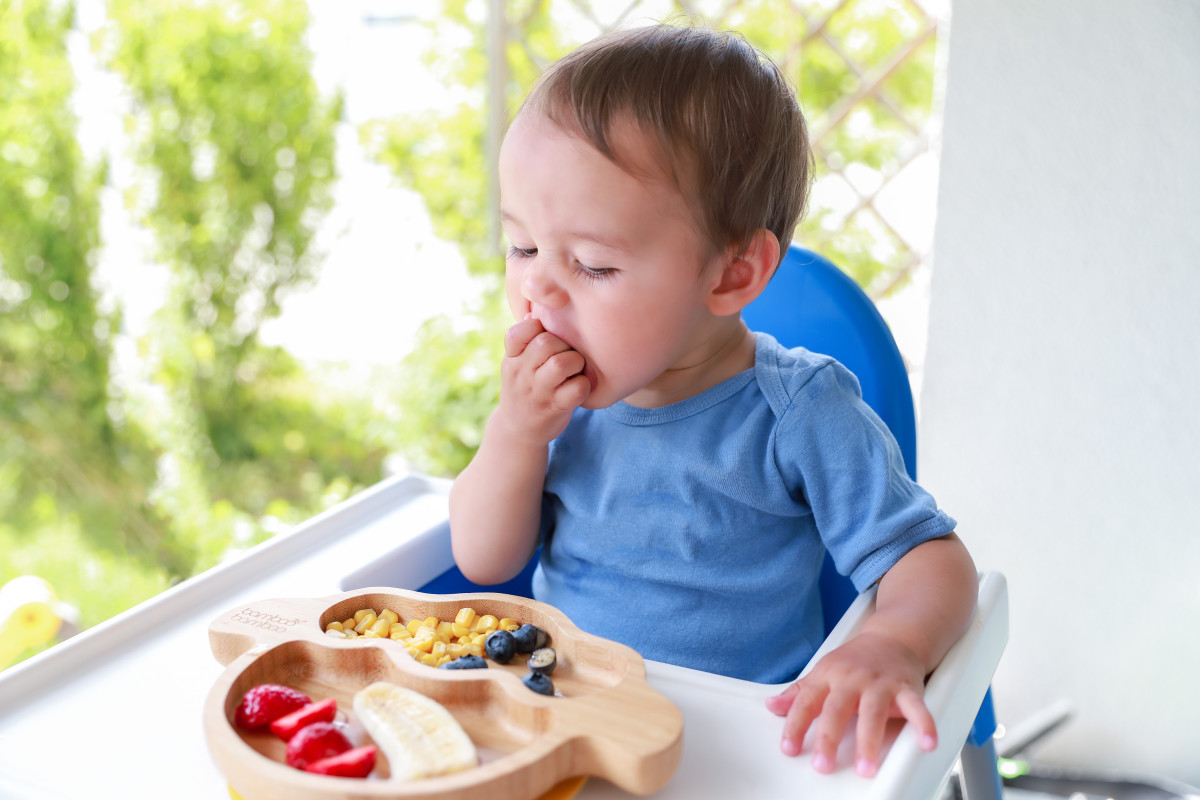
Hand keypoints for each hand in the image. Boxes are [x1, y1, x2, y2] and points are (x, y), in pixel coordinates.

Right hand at [493, 317, 589, 445]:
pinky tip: (579, 386)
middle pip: (546, 343)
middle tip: (568, 353)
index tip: (546, 335)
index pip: (518, 332)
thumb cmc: (524, 388)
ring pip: (561, 363)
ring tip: (575, 368)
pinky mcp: (556, 408)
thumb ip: (525, 340)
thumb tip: (534, 311)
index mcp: (511, 359)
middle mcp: (521, 374)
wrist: (518, 431)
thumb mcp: (516, 364)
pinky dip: (584, 385)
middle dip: (564, 343)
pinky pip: (577, 388)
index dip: (537, 326)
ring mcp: (538, 392)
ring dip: (576, 362)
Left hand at [764, 631, 936, 777]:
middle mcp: (853, 679)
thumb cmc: (854, 661)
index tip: (788, 749)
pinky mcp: (907, 688)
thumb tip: (771, 707)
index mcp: (829, 676)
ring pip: (873, 712)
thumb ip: (799, 693)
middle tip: (823, 766)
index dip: (795, 725)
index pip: (806, 702)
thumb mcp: (823, 672)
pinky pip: (917, 707)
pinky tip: (926, 743)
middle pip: (837, 709)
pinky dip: (923, 725)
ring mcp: (880, 684)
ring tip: (866, 768)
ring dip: (870, 741)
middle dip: (829, 738)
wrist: (892, 638)